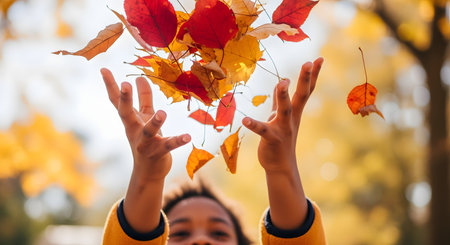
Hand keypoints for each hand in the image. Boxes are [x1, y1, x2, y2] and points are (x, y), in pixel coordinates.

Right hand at [100, 68, 190, 181]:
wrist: (148, 172)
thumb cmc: (147, 140)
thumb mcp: (145, 117)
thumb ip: (144, 98)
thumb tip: (140, 77)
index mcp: (130, 120)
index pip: (117, 101)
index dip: (110, 86)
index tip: (103, 69)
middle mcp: (134, 130)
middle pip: (126, 114)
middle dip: (125, 99)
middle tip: (124, 84)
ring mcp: (145, 143)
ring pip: (148, 131)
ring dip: (155, 122)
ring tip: (163, 112)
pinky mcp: (158, 153)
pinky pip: (168, 146)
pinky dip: (178, 141)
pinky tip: (188, 136)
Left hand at [242, 58, 322, 173]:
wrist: (280, 166)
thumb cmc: (279, 139)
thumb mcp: (280, 116)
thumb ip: (280, 100)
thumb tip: (283, 81)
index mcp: (294, 112)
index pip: (306, 90)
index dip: (313, 75)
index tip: (319, 58)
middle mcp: (292, 118)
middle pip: (301, 96)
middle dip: (305, 79)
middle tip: (309, 62)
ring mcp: (283, 129)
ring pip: (285, 110)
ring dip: (284, 96)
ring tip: (282, 83)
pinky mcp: (272, 139)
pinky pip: (263, 130)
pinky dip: (254, 124)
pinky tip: (245, 119)